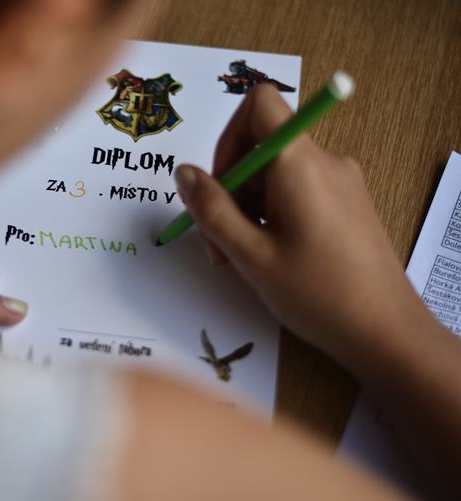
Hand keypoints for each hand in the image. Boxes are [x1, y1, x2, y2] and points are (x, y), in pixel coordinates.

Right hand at [176, 84, 431, 356]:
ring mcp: (340, 182)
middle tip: (218, 243)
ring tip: (241, 259)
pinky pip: (298, 192)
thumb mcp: (251, 254)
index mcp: (300, 164)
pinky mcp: (347, 204)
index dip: (228, 135)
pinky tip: (269, 257)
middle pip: (262, 148)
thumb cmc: (317, 293)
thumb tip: (184, 173)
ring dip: (248, 209)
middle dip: (231, 189)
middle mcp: (324, 162)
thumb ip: (212, 210)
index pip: (260, 104)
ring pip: (276, 175)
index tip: (218, 185)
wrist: (385, 332)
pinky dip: (273, 215)